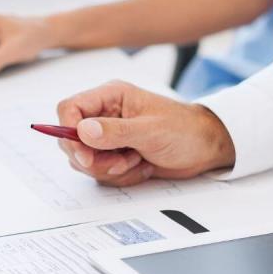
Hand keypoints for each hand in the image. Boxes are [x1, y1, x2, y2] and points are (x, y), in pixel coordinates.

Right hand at [56, 81, 235, 186]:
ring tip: (137, 161)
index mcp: (110, 97)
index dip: (68, 131)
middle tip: (120, 162)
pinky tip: (141, 167)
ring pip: (85, 161)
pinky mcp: (113, 156)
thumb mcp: (150, 130)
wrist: (204, 148)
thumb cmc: (184, 130)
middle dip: (94, 158)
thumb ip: (115, 131)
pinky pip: (100, 173)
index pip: (69, 108)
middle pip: (71, 140)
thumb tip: (82, 131)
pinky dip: (120, 177)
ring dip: (110, 169)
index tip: (84, 154)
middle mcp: (104, 116)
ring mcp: (107, 138)